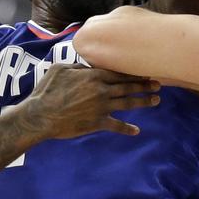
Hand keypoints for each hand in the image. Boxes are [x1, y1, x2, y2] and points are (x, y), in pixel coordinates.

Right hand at [21, 65, 159, 138]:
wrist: (41, 116)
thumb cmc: (46, 91)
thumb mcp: (60, 69)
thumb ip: (78, 67)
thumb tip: (88, 68)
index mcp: (93, 76)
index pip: (119, 73)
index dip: (133, 73)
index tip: (144, 72)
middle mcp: (101, 90)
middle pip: (128, 87)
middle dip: (144, 85)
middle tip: (157, 84)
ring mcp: (101, 107)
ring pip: (128, 103)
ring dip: (143, 101)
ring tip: (155, 100)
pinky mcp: (97, 123)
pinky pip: (117, 126)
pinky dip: (127, 129)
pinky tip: (137, 131)